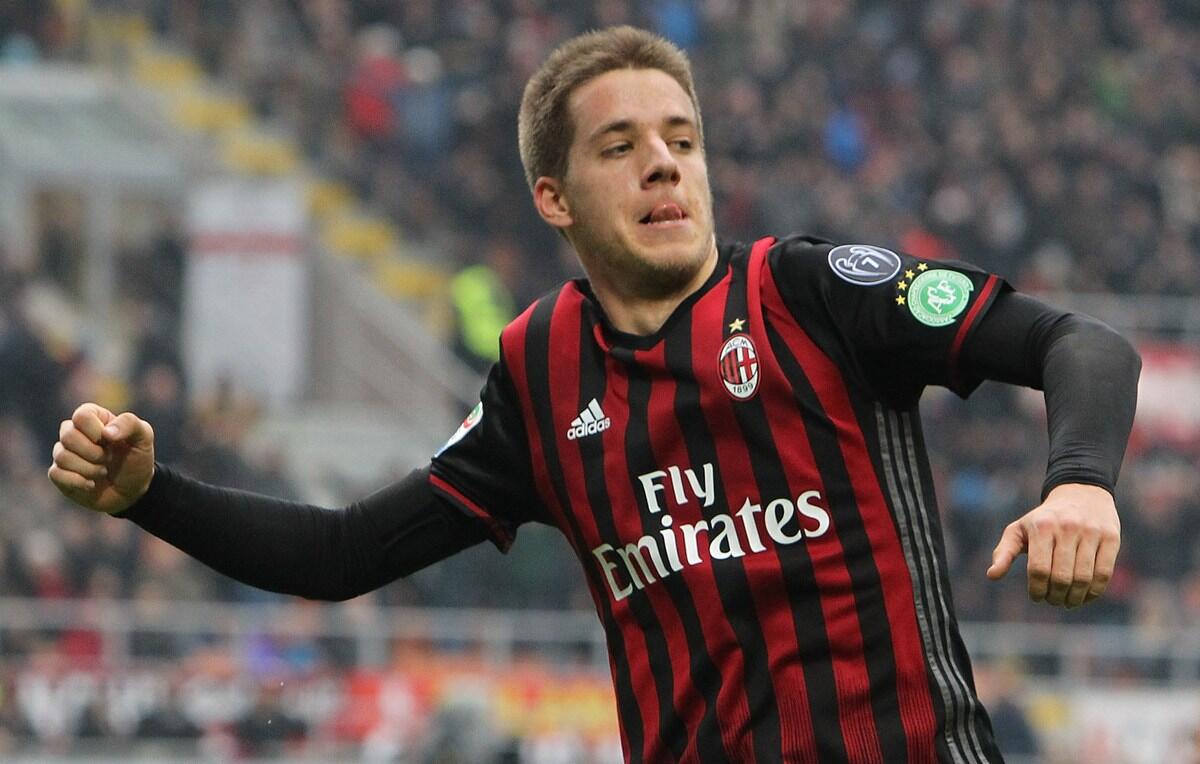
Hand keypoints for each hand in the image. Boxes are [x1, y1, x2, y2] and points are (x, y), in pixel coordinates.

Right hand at [48, 403, 155, 514]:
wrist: (133, 489)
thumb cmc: (137, 458)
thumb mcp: (143, 437)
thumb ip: (129, 424)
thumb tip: (107, 433)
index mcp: (93, 418)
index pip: (81, 416)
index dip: (95, 431)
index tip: (111, 442)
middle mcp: (74, 432)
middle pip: (67, 436)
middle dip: (93, 453)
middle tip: (108, 459)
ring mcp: (64, 453)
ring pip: (61, 456)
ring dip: (89, 469)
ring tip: (103, 472)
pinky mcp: (59, 473)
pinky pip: (55, 473)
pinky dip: (77, 482)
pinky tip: (91, 484)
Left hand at [986, 483, 1119, 607]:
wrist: (1080, 494)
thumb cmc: (1043, 520)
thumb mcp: (1019, 529)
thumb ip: (1004, 552)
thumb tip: (992, 575)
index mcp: (1042, 526)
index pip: (1038, 569)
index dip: (1036, 590)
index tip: (1037, 597)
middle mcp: (1068, 527)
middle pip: (1061, 577)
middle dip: (1055, 596)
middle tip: (1052, 601)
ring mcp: (1091, 532)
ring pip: (1083, 578)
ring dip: (1074, 598)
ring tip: (1067, 601)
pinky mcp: (1111, 538)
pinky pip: (1104, 574)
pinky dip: (1094, 592)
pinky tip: (1085, 596)